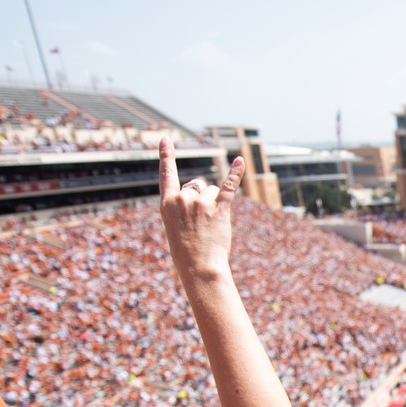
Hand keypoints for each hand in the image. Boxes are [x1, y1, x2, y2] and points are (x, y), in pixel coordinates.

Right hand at [158, 138, 244, 276]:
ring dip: (214, 204)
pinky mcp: (219, 208)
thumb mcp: (175, 225)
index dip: (165, 156)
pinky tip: (240, 161)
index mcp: (167, 203)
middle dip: (201, 199)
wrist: (199, 266)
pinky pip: (228, 186)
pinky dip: (236, 173)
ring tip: (210, 225)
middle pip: (196, 185)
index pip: (166, 174)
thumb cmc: (186, 249)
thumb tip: (202, 189)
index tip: (165, 139)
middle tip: (199, 222)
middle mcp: (183, 199)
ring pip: (211, 191)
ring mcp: (201, 203)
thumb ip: (182, 206)